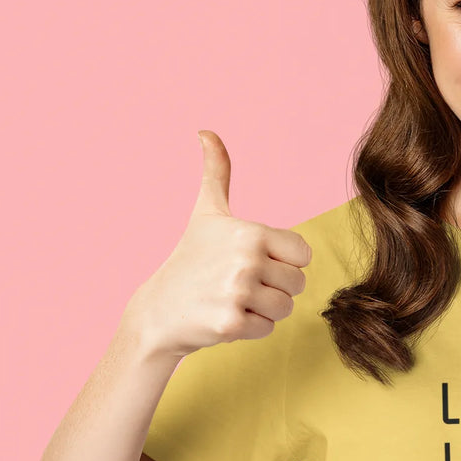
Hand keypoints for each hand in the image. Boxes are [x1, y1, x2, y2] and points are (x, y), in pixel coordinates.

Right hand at [123, 131, 311, 357]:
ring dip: (262, 309)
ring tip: (231, 300)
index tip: (253, 261)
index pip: (303, 255)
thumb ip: (216, 172)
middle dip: (273, 288)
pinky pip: (267, 329)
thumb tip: (206, 131)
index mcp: (250, 232)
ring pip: (285, 308)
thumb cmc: (189, 259)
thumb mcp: (206, 213)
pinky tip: (223, 317)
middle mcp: (246, 260)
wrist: (157, 311)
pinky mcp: (230, 324)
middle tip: (238, 284)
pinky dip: (250, 329)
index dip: (282, 261)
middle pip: (297, 283)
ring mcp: (237, 293)